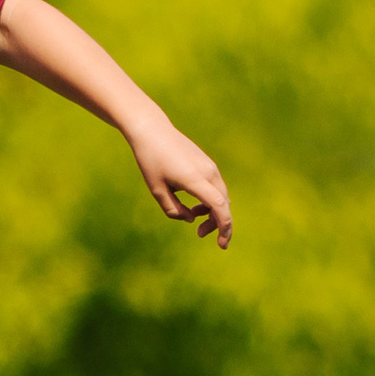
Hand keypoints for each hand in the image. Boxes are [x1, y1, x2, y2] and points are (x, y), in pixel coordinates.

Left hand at [126, 121, 233, 247]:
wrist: (152, 131)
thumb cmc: (150, 160)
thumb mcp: (157, 190)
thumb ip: (173, 209)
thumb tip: (190, 220)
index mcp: (195, 179)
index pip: (219, 206)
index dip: (223, 227)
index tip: (221, 244)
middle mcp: (208, 172)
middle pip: (223, 204)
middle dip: (217, 223)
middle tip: (201, 235)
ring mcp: (210, 166)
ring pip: (221, 196)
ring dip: (213, 211)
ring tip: (194, 218)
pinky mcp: (207, 164)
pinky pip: (215, 187)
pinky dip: (210, 200)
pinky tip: (195, 206)